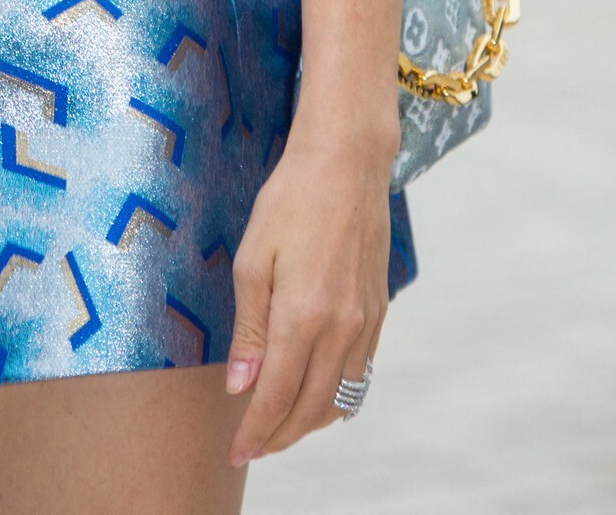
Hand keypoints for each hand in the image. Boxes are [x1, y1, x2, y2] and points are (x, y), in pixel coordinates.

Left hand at [222, 131, 392, 465]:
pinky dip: (337, 397)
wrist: (347, 162)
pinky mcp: (378, 312)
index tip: (237, 452)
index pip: (277, 395)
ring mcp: (366, 322)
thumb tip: (240, 387)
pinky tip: (318, 397)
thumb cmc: (290, 200)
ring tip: (278, 427)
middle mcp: (342, 328)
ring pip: (340, 398)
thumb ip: (249, 329)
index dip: (255, 430)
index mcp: (303, 315)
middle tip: (253, 447)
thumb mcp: (252, 258)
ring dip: (308, 422)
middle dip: (280, 436)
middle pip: (311, 408)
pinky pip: (360, 374)